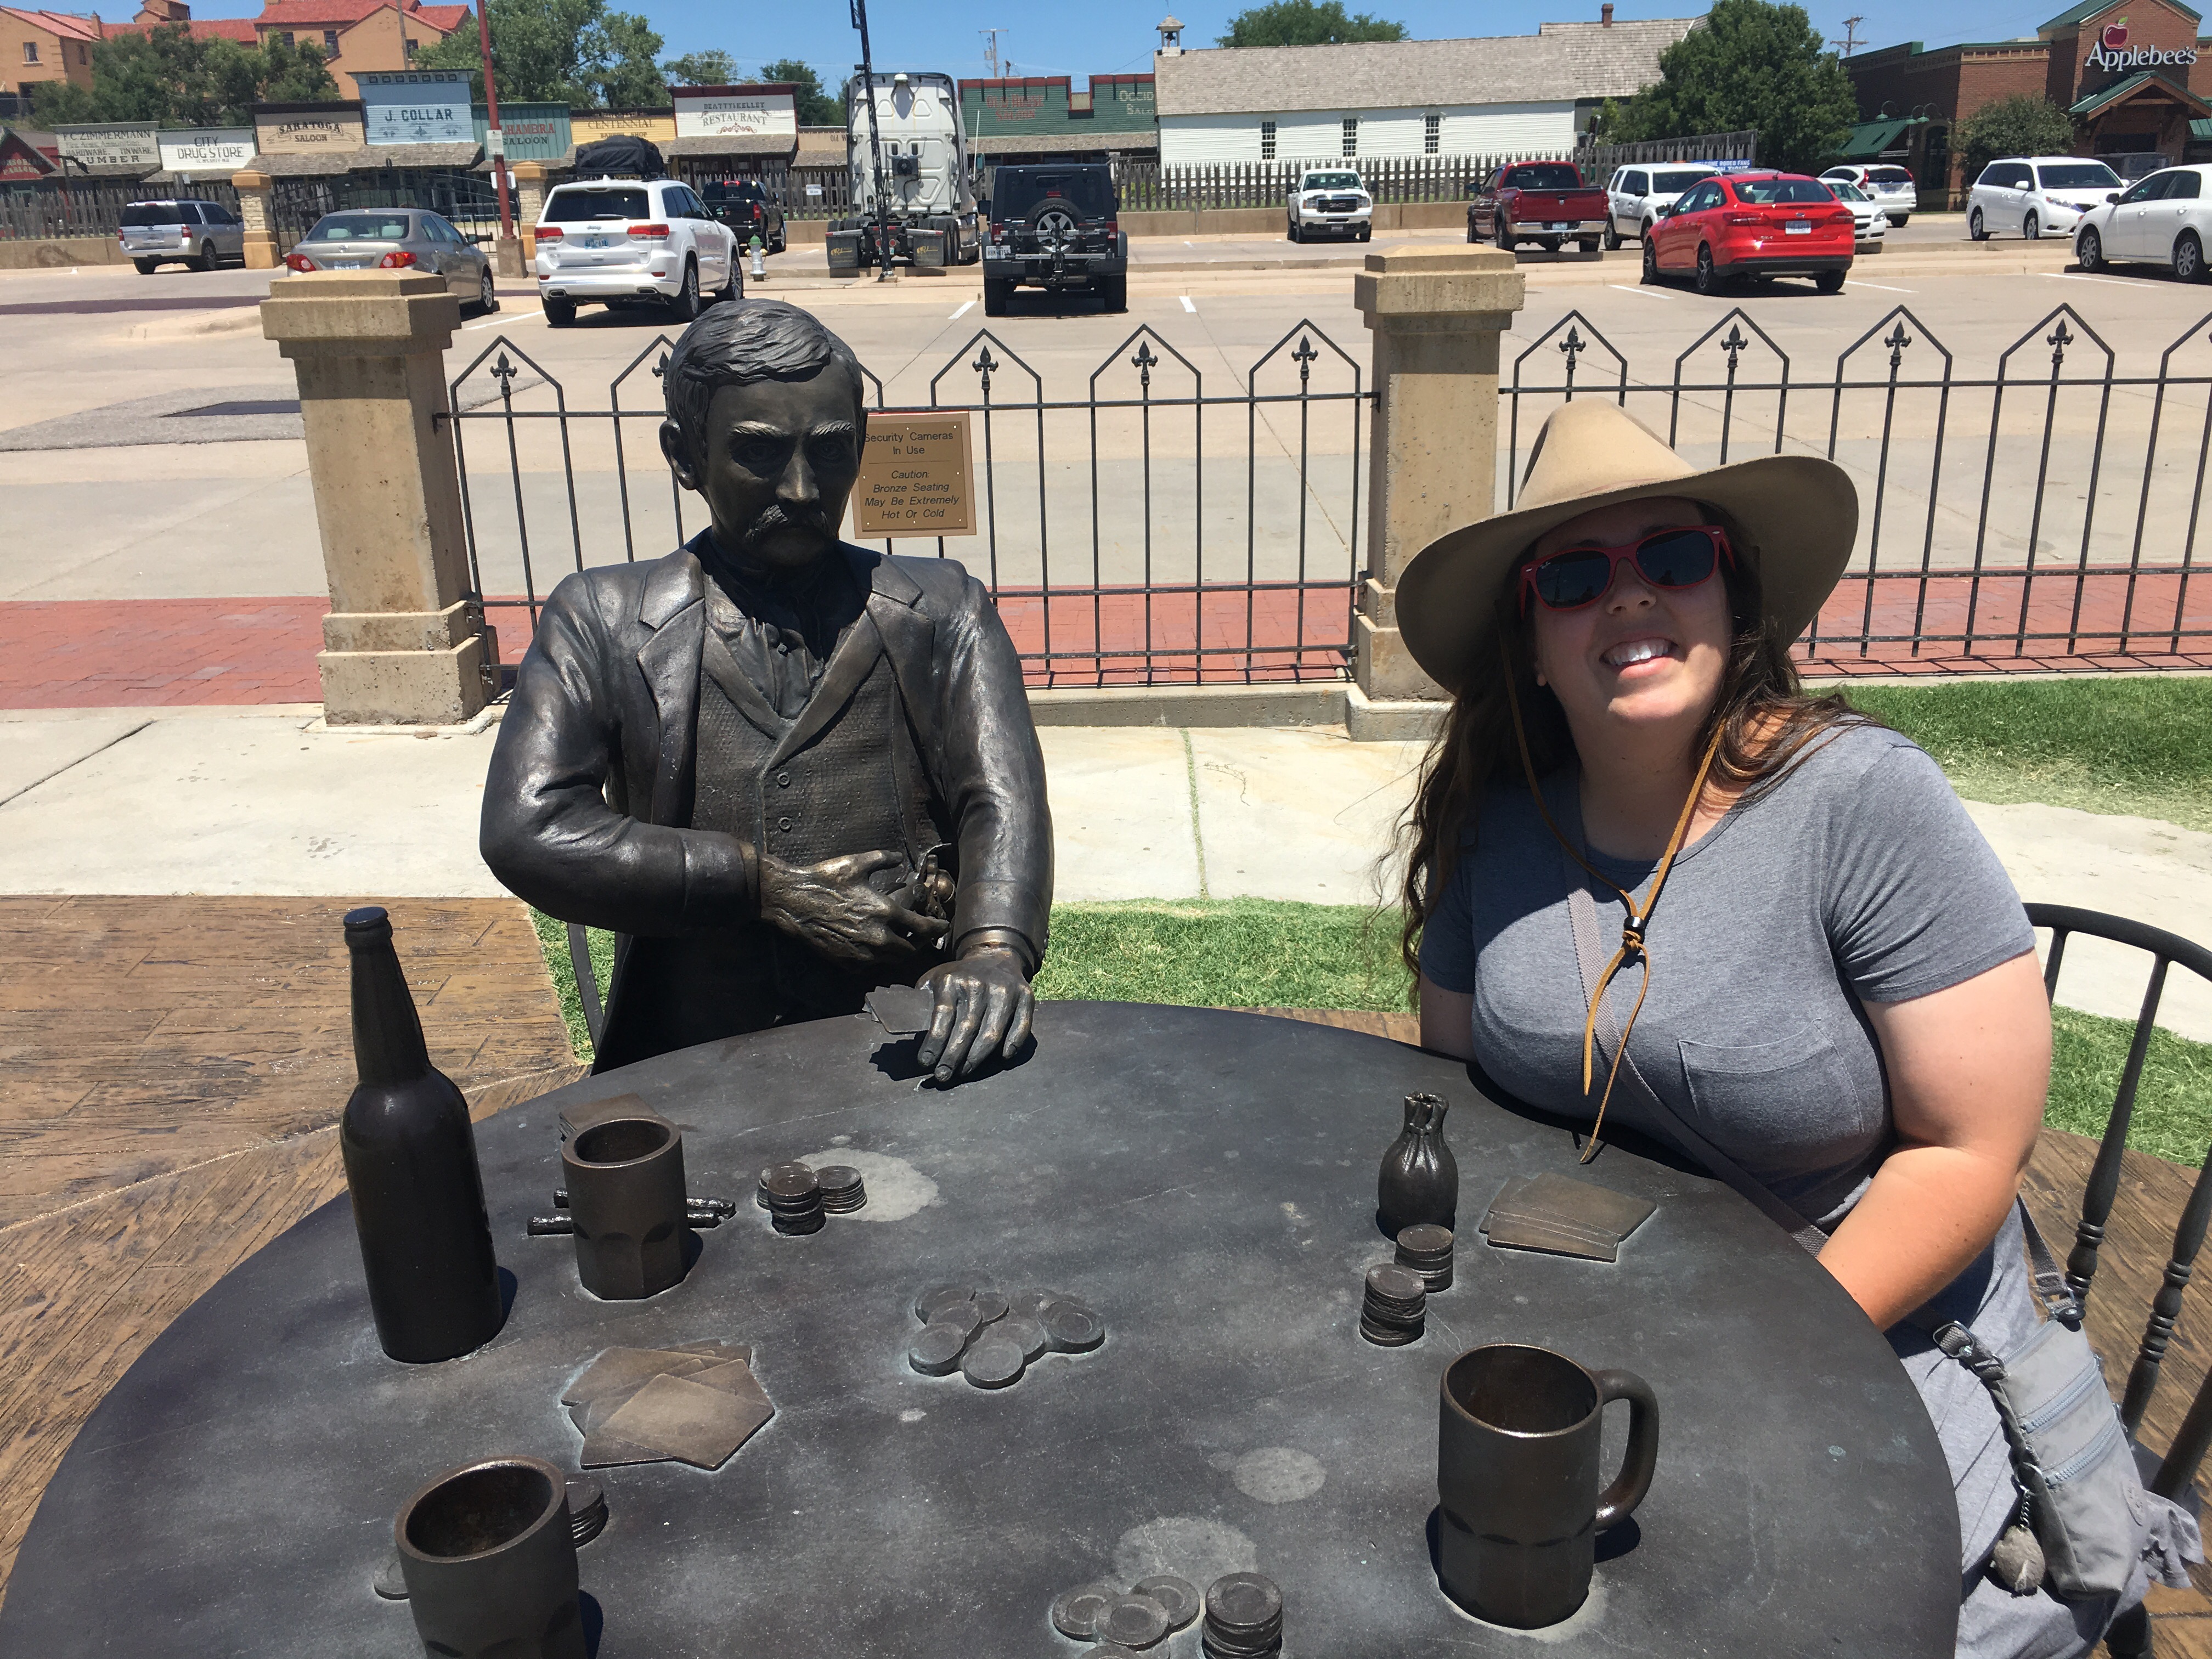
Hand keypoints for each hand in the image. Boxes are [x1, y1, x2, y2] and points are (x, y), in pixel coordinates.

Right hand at [757, 849, 948, 962]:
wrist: (793, 900)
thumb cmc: (825, 878)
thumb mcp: (858, 862)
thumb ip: (884, 859)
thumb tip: (900, 858)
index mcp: (885, 912)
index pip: (923, 927)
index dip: (937, 928)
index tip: (943, 927)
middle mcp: (877, 937)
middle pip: (910, 950)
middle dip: (919, 943)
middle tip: (922, 935)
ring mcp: (861, 953)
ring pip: (891, 960)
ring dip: (899, 952)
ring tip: (900, 941)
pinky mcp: (846, 962)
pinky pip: (869, 966)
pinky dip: (876, 959)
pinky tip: (874, 948)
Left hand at [915, 948, 1033, 1082]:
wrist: (994, 956)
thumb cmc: (958, 979)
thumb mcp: (934, 980)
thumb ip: (921, 1002)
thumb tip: (896, 1023)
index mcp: (952, 980)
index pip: (942, 1016)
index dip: (934, 1043)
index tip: (925, 1063)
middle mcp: (978, 984)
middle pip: (966, 1029)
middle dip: (952, 1057)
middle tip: (943, 1076)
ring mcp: (1004, 990)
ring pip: (992, 1032)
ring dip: (976, 1058)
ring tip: (964, 1073)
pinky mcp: (1025, 996)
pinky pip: (1021, 1026)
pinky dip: (1012, 1045)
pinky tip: (1001, 1059)